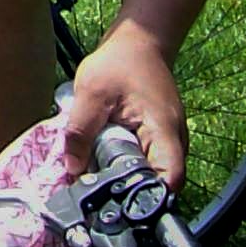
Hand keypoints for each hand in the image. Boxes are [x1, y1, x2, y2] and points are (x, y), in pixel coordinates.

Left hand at [62, 18, 187, 188]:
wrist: (138, 43)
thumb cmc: (120, 63)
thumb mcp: (92, 93)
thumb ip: (80, 131)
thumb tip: (72, 168)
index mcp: (164, 131)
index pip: (169, 180)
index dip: (147, 198)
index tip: (117, 203)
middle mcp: (173, 141)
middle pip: (157, 183)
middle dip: (127, 192)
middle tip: (95, 195)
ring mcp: (167, 141)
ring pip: (148, 173)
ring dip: (122, 177)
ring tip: (93, 178)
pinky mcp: (156, 139)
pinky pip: (142, 161)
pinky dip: (123, 164)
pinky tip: (100, 162)